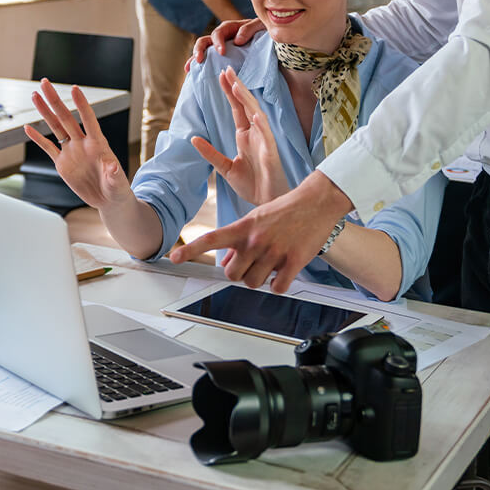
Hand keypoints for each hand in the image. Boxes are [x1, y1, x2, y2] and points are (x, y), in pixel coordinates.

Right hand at [24, 79, 135, 211]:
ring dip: (45, 112)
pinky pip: (48, 148)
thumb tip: (112, 167)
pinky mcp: (62, 163)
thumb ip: (114, 174)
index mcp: (98, 145)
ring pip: (55, 127)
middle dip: (55, 100)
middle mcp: (83, 144)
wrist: (108, 200)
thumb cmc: (117, 190)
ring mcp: (71, 152)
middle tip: (45, 83)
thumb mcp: (118, 184)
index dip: (82, 104)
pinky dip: (38, 138)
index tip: (74, 88)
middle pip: (66, 117)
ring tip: (36, 96)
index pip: (89, 120)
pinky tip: (28, 127)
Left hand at [169, 171, 351, 292]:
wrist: (316, 201)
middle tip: (252, 264)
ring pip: (254, 283)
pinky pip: (278, 287)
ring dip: (261, 279)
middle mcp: (255, 240)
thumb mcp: (255, 219)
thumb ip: (238, 241)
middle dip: (239, 273)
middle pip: (232, 275)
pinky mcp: (293, 261)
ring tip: (271, 263)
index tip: (173, 257)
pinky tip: (284, 272)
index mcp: (243, 227)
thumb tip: (225, 262)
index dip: (191, 250)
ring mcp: (273, 251)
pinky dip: (280, 285)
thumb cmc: (284, 209)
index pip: (211, 238)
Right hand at [186, 18, 264, 70]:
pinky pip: (208, 60)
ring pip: (203, 50)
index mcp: (230, 28)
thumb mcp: (260, 25)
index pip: (219, 33)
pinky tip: (192, 74)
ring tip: (189, 68)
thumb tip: (236, 40)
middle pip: (205, 41)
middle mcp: (222, 37)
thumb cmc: (264, 30)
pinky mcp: (220, 58)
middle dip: (200, 50)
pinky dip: (198, 66)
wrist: (268, 39)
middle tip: (199, 60)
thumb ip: (249, 28)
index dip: (218, 42)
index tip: (221, 52)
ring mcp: (219, 47)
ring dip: (195, 58)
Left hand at [190, 67, 290, 206]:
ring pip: (257, 115)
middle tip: (227, 70)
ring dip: (247, 101)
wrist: (267, 203)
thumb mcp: (225, 168)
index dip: (230, 92)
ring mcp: (265, 142)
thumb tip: (193, 139)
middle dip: (237, 88)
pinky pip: (267, 135)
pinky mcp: (272, 153)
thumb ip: (210, 153)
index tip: (221, 75)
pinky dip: (261, 124)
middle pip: (246, 106)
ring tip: (237, 85)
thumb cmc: (252, 185)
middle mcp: (256, 134)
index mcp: (245, 136)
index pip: (236, 108)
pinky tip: (254, 113)